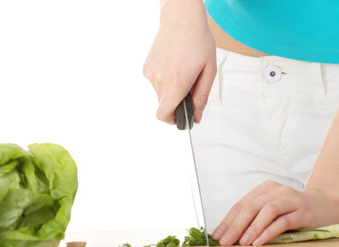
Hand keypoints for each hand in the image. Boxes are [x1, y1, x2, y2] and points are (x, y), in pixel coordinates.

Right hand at [143, 0, 215, 123]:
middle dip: (176, 102)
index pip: (163, 114)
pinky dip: (164, 80)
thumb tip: (197, 116)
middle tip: (189, 87)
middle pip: (164, 105)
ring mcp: (151, 73)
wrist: (181, 18)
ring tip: (182, 71)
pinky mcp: (146, 68)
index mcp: (177, 82)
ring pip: (160, 94)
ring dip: (171, 90)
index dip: (172, 120)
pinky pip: (155, 83)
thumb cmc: (198, 40)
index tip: (180, 117)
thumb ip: (202, 97)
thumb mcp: (208, 70)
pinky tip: (173, 65)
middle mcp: (160, 79)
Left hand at [211, 180, 338, 245]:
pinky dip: (268, 232)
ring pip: (266, 211)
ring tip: (242, 242)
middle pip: (250, 207)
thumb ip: (253, 216)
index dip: (227, 220)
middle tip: (226, 241)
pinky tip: (259, 241)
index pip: (241, 204)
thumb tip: (228, 233)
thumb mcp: (270, 208)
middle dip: (235, 226)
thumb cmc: (292, 210)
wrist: (323, 205)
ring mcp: (291, 200)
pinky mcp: (303, 211)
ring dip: (252, 228)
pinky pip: (283, 221)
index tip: (217, 235)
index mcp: (264, 188)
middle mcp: (277, 191)